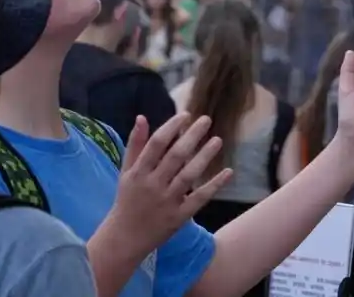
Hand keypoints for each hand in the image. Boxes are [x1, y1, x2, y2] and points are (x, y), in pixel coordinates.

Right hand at [106, 113, 231, 252]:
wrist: (125, 238)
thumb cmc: (127, 200)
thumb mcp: (126, 172)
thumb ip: (135, 145)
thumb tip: (141, 117)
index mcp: (138, 173)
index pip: (156, 144)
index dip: (172, 127)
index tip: (185, 115)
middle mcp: (153, 185)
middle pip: (175, 157)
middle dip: (191, 136)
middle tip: (206, 120)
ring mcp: (167, 201)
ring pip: (189, 175)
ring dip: (205, 156)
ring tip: (218, 140)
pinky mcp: (179, 216)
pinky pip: (199, 198)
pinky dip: (214, 185)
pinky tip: (228, 172)